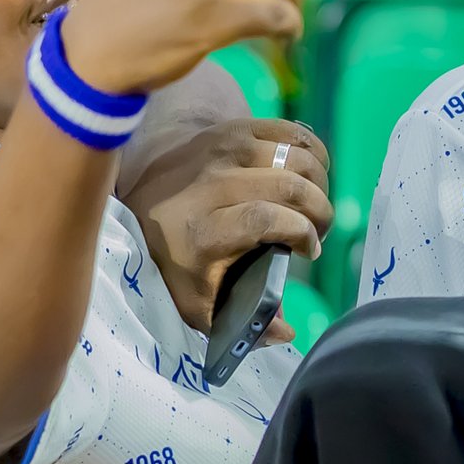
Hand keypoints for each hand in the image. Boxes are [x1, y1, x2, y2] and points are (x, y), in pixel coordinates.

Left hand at [122, 116, 330, 333]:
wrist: (143, 193)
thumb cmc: (175, 255)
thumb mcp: (194, 299)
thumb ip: (240, 322)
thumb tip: (286, 335)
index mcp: (201, 229)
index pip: (265, 219)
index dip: (299, 233)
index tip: (307, 250)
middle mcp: (210, 185)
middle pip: (288, 186)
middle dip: (319, 212)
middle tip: (316, 232)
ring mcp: (221, 149)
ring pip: (296, 157)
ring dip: (320, 184)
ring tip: (313, 207)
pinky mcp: (233, 127)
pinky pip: (292, 133)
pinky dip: (314, 153)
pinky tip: (313, 176)